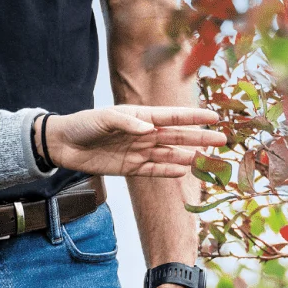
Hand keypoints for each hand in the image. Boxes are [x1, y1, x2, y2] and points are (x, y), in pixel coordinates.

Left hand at [45, 105, 223, 177]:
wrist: (64, 145)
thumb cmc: (83, 125)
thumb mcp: (103, 119)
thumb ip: (126, 122)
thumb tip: (149, 129)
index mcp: (140, 116)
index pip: (172, 117)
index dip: (193, 117)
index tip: (214, 118)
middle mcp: (143, 133)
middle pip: (177, 136)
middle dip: (199, 137)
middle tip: (223, 140)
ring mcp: (138, 151)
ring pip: (169, 154)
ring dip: (188, 155)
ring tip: (208, 159)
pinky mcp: (130, 167)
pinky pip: (154, 169)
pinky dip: (169, 170)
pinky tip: (184, 171)